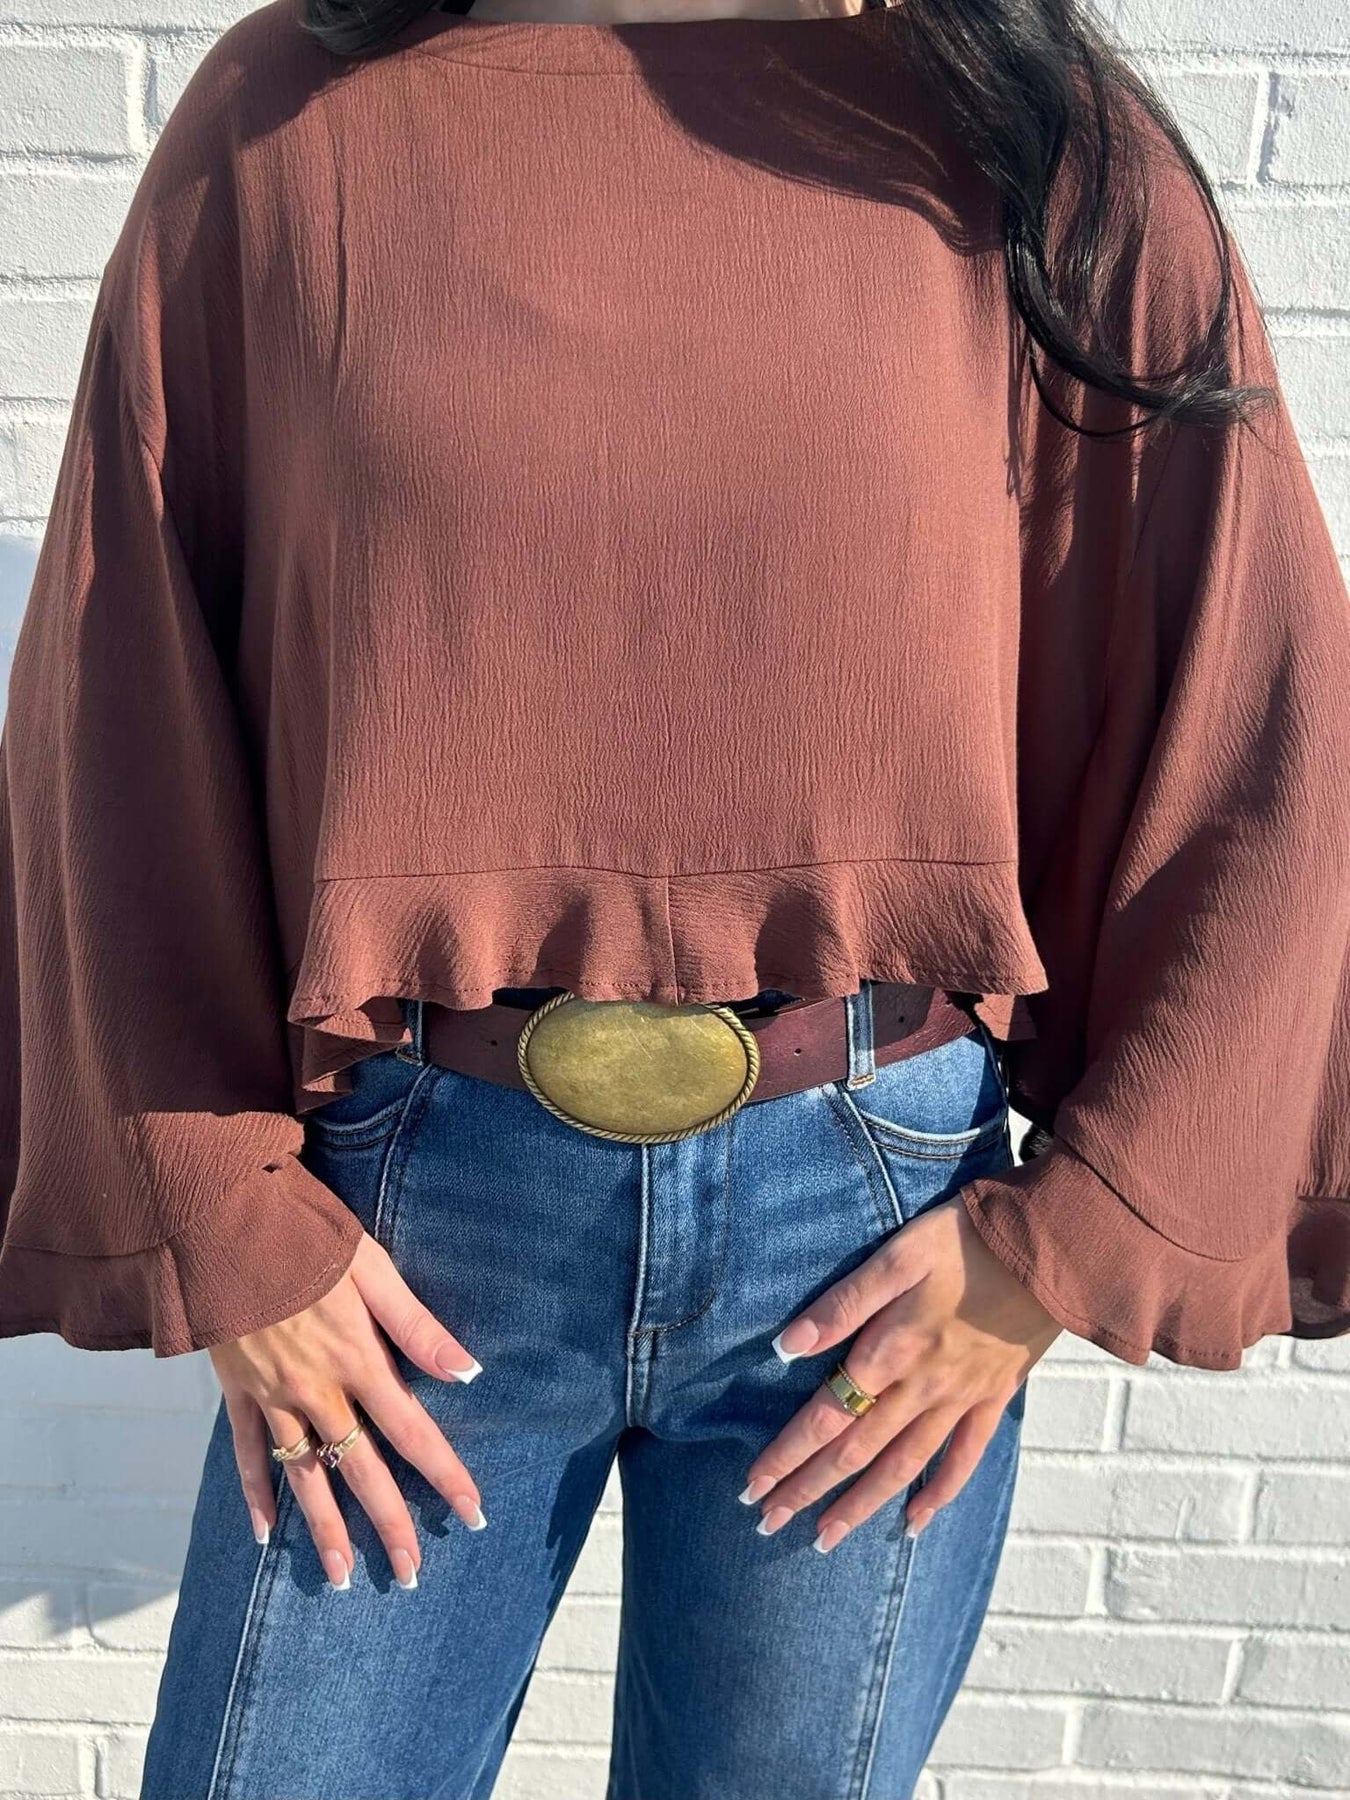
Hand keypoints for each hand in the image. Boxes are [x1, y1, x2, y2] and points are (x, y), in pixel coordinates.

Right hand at [209, 1230, 484, 1590]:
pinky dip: (255, 1494)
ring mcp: (273, 1396)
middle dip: (389, 1526)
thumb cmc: (304, 1237)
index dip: (446, 1477)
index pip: (413, 1433)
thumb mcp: (373, 1270)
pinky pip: (248, 1453)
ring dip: (324, 1530)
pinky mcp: (237, 1390)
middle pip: (361, 1472)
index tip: (472, 1516)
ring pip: (304, 1477)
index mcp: (359, 1361)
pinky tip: (263, 1532)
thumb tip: (468, 1372)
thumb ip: (418, 1326)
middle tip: (411, 1577)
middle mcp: (318, 1391)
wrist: (220, 1227)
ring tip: (343, 1577)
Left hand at [741, 1195, 1061, 1551]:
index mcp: (892, 1350)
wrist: (1054, 1247)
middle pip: (856, 1451)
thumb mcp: (898, 1255)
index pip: (826, 1416)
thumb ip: (843, 1303)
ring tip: (826, 1539)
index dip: (787, 1454)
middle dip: (808, 1489)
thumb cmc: (966, 1239)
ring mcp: (962, 1398)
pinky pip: (965, 1458)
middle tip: (768, 1523)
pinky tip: (914, 1520)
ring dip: (861, 1504)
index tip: (752, 1487)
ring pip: (903, 1466)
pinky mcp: (995, 1397)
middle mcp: (923, 1387)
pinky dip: (938, 1493)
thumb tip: (786, 1345)